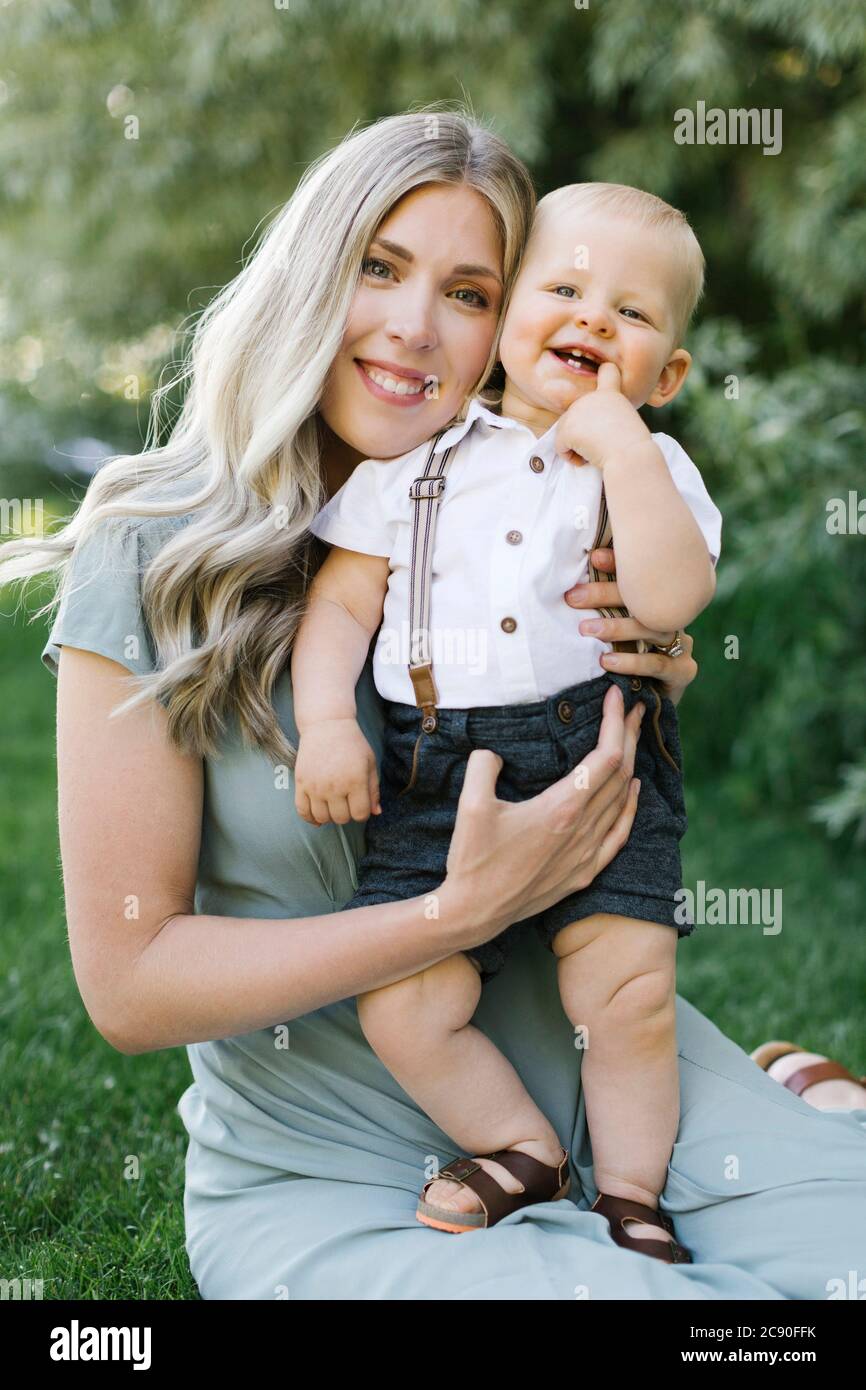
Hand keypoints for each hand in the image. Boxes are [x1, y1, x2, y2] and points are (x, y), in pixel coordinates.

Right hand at [294, 719, 380, 825]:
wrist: (326, 725)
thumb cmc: (352, 743)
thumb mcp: (369, 763)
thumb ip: (373, 789)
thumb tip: (376, 812)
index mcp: (355, 780)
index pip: (360, 814)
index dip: (363, 813)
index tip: (360, 804)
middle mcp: (335, 786)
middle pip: (341, 818)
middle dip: (347, 814)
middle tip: (346, 802)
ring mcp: (315, 786)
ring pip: (322, 818)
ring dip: (329, 816)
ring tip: (333, 805)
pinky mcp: (301, 783)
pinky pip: (302, 811)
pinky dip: (310, 818)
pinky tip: (317, 816)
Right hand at [441, 683, 643, 944]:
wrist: (475, 912)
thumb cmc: (472, 860)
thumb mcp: (470, 805)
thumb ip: (483, 766)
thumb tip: (493, 753)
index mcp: (561, 808)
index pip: (604, 756)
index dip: (613, 722)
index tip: (613, 695)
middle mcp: (582, 829)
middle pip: (620, 773)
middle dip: (628, 734)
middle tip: (630, 706)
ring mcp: (587, 853)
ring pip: (622, 800)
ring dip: (631, 764)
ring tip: (631, 737)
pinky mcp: (584, 872)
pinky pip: (619, 833)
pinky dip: (630, 806)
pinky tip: (633, 791)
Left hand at [554, 362, 650, 469]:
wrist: (630, 455)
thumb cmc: (634, 446)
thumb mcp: (627, 422)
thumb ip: (609, 417)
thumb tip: (593, 430)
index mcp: (611, 395)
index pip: (607, 372)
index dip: (604, 373)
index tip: (603, 370)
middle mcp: (592, 397)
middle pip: (576, 414)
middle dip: (582, 432)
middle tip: (602, 445)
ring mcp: (577, 411)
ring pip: (565, 431)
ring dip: (576, 446)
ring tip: (595, 452)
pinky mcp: (567, 428)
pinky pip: (560, 446)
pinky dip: (570, 457)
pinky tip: (585, 458)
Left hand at [564, 546, 697, 706]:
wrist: (654, 705)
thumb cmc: (629, 663)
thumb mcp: (613, 635)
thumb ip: (600, 612)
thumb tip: (568, 591)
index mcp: (659, 603)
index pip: (641, 577)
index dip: (619, 565)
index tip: (594, 558)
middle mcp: (674, 618)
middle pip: (644, 600)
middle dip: (606, 595)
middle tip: (574, 597)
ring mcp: (682, 644)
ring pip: (652, 629)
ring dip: (617, 627)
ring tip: (587, 630)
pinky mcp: (682, 671)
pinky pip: (657, 663)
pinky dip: (631, 661)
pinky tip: (608, 660)